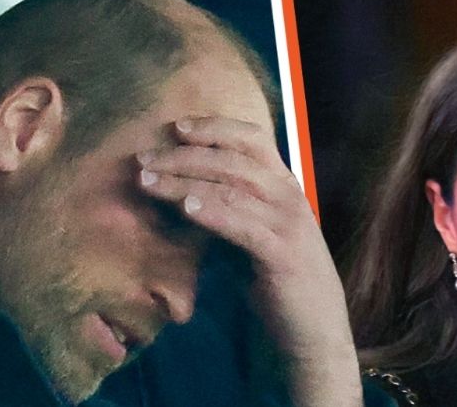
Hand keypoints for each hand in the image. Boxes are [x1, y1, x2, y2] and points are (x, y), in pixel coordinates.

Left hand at [136, 117, 360, 406]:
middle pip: (234, 159)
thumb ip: (227, 209)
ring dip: (184, 182)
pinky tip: (186, 207)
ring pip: (232, 188)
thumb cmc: (277, 280)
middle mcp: (288, 196)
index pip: (253, 139)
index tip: (176, 127)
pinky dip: (213, 212)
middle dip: (185, 155)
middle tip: (144, 160)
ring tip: (148, 182)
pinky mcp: (282, 254)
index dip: (215, 127)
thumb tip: (179, 191)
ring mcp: (288, 223)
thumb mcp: (251, 234)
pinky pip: (243, 225)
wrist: (313, 329)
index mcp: (283, 186)